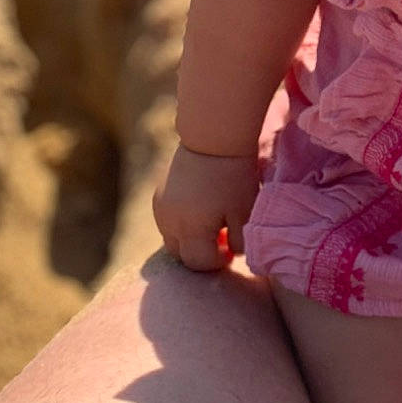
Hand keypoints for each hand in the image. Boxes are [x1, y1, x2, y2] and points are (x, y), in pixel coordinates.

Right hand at [152, 144, 260, 272]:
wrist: (212, 139)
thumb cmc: (233, 177)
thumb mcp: (244, 212)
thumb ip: (238, 241)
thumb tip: (231, 253)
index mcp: (190, 230)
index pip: (198, 263)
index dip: (217, 262)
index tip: (230, 251)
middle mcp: (169, 223)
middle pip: (181, 255)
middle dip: (201, 254)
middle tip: (221, 240)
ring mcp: (160, 209)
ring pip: (171, 239)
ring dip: (189, 240)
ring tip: (210, 224)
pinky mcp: (157, 195)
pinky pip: (166, 222)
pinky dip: (180, 225)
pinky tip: (199, 210)